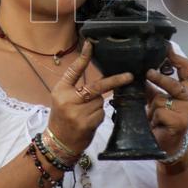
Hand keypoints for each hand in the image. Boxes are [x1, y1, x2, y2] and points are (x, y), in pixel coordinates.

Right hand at [46, 40, 132, 155]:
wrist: (58, 143)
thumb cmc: (62, 118)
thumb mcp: (62, 99)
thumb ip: (76, 88)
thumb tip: (100, 80)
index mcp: (60, 90)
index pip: (73, 71)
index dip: (83, 58)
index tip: (90, 44)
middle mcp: (68, 99)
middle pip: (96, 87)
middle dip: (115, 81)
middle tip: (129, 76)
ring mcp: (77, 112)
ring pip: (100, 102)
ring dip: (98, 106)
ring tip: (85, 114)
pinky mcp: (86, 123)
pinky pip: (101, 114)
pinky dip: (98, 116)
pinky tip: (88, 122)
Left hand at [145, 43, 187, 154]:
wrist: (167, 144)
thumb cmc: (163, 119)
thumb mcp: (158, 99)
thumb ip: (154, 86)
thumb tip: (141, 70)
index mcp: (187, 89)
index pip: (186, 69)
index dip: (176, 57)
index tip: (167, 48)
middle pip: (173, 83)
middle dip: (159, 79)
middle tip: (148, 73)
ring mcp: (187, 111)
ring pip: (161, 100)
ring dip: (152, 109)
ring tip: (155, 118)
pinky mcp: (180, 122)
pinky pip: (159, 113)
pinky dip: (153, 118)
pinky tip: (158, 125)